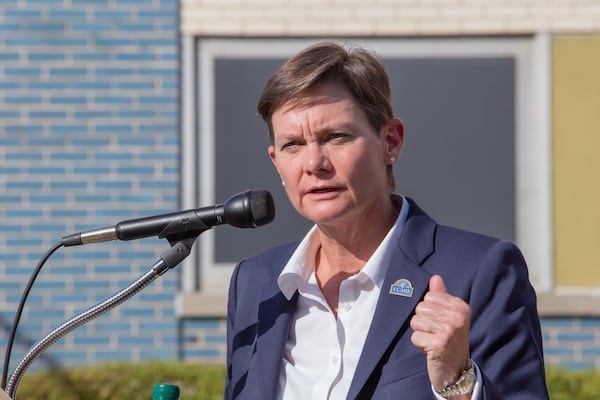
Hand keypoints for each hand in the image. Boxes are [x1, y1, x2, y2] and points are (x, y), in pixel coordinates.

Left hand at [410, 275, 471, 390]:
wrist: (456, 371)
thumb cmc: (450, 341)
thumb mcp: (450, 317)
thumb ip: (441, 296)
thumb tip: (435, 277)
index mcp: (461, 307)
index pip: (429, 296)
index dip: (429, 311)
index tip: (440, 323)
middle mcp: (457, 317)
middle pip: (420, 308)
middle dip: (423, 322)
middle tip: (436, 334)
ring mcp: (449, 330)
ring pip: (415, 321)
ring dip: (421, 334)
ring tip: (434, 341)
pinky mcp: (439, 344)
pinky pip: (415, 336)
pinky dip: (419, 345)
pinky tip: (431, 350)